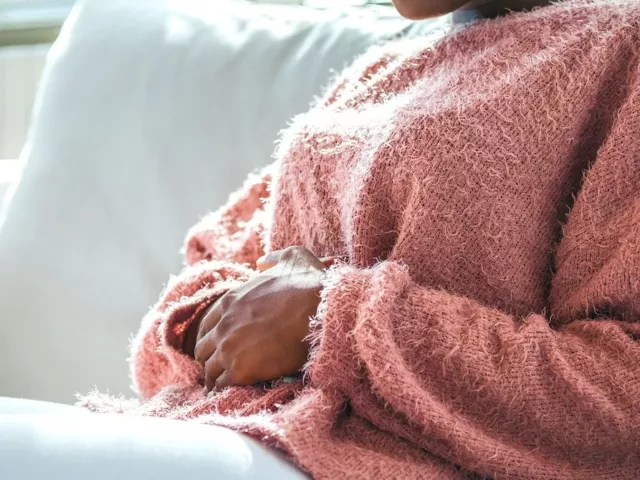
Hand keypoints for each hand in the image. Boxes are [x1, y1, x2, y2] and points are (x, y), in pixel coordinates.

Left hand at [194, 247, 332, 390]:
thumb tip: (263, 262)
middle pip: (203, 349)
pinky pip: (221, 385)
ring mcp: (229, 347)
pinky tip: (232, 393)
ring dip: (216, 378)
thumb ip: (274, 259)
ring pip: (209, 370)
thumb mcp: (293, 258)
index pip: (207, 325)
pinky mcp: (241, 369)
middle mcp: (224, 324)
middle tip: (222, 368)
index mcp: (231, 300)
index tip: (220, 346)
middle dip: (211, 359)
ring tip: (224, 386)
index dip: (213, 337)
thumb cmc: (311, 284)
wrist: (322, 311)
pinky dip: (224, 390)